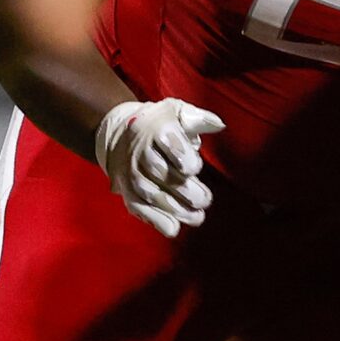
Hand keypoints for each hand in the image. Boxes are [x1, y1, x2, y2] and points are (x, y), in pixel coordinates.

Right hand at [94, 98, 223, 237]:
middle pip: (164, 175)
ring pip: (153, 195)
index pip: (172, 147)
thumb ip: (199, 119)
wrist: (119, 133)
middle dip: (188, 191)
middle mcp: (140, 153)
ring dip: (177, 210)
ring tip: (197, 216)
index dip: (187, 161)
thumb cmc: (159, 124)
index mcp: (156, 130)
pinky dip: (156, 221)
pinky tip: (174, 227)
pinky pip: (140, 209)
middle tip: (205, 200)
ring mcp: (131, 174)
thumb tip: (219, 125)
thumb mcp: (177, 113)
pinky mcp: (127, 191)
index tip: (194, 168)